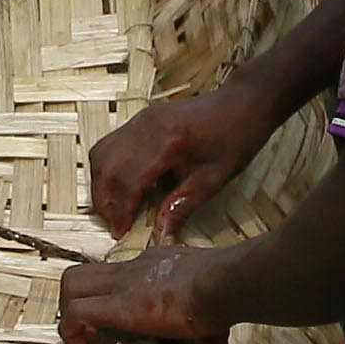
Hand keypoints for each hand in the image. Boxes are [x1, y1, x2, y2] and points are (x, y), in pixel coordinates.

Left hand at [57, 244, 214, 343]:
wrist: (222, 284)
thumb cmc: (224, 289)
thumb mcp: (208, 291)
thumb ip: (205, 311)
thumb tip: (220, 341)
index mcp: (152, 262)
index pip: (115, 271)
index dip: (105, 294)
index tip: (109, 320)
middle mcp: (131, 268)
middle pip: (81, 272)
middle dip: (73, 300)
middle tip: (87, 330)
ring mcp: (121, 284)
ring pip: (70, 285)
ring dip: (68, 315)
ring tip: (83, 341)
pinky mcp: (118, 305)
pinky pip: (76, 312)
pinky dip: (70, 332)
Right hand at [85, 79, 276, 235]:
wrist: (243, 103)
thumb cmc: (234, 141)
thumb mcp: (211, 181)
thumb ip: (180, 209)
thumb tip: (160, 240)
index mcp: (167, 142)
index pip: (127, 180)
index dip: (119, 210)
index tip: (120, 233)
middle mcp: (145, 126)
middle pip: (106, 166)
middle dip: (104, 200)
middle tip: (115, 223)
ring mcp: (139, 118)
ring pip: (101, 153)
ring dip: (102, 184)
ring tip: (115, 208)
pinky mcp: (139, 117)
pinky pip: (110, 144)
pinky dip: (109, 168)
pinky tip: (123, 186)